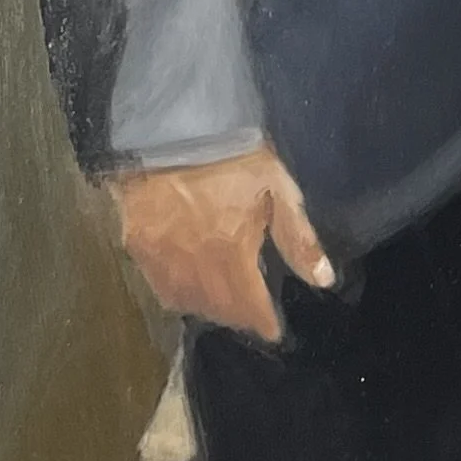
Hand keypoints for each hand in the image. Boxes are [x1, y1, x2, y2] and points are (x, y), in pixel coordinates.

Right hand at [109, 142, 332, 344]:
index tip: (273, 330)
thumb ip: (298, 238)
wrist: (174, 129)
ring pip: (187, 304)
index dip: (264, 323)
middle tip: (252, 314)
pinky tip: (189, 284)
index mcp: (231, 256)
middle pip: (218, 310)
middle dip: (238, 316)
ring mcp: (161, 260)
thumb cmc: (234, 157)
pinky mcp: (137, 247)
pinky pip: (160, 287)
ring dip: (209, 309)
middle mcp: (194, 268)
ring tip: (225, 303)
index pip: (250, 308)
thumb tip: (323, 279)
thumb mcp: (278, 190)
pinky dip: (178, 293)